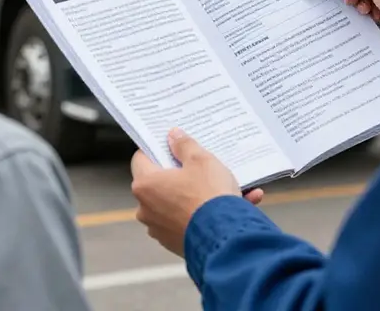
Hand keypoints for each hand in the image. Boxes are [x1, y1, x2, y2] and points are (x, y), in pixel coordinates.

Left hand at [130, 128, 263, 256]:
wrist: (224, 238)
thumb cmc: (208, 195)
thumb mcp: (200, 160)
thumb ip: (184, 145)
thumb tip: (174, 136)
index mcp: (146, 185)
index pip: (141, 159)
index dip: (157, 149)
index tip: (172, 146)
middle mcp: (147, 209)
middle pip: (161, 183)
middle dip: (181, 174)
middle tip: (200, 165)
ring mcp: (160, 229)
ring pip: (179, 203)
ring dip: (200, 194)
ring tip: (229, 186)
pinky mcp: (176, 243)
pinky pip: (191, 221)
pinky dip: (208, 213)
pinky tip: (238, 203)